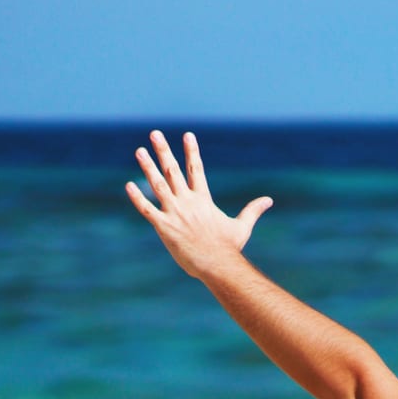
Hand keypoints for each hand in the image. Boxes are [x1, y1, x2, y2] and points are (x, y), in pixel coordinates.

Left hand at [125, 130, 272, 279]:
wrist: (218, 265)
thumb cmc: (230, 248)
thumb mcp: (243, 227)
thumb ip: (253, 210)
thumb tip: (269, 200)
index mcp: (204, 200)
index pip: (197, 169)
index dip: (192, 151)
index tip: (187, 135)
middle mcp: (188, 202)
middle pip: (173, 170)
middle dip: (163, 150)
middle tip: (155, 133)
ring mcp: (175, 213)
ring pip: (158, 185)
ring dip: (148, 167)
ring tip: (139, 151)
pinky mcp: (164, 227)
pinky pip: (147, 209)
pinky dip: (137, 198)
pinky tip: (128, 185)